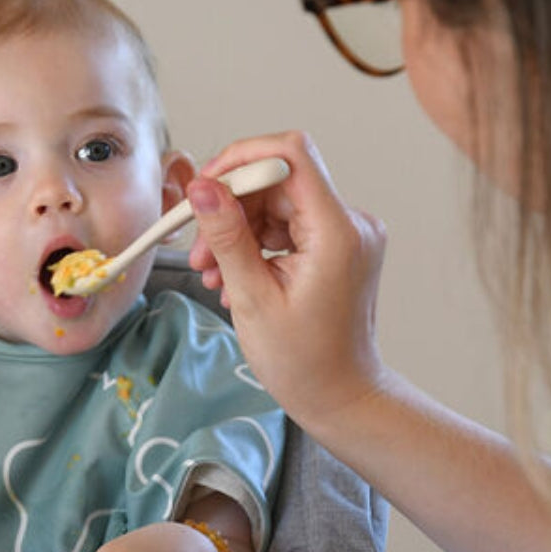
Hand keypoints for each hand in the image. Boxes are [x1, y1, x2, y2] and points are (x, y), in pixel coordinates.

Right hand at [186, 131, 388, 435]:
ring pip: (278, 203)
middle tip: (199, 252)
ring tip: (213, 275)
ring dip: (238, 230)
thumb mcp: (252, 298)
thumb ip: (227, 236)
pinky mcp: (337, 246)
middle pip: (278, 180)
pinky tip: (234, 277)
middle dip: (231, 207)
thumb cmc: (303, 362)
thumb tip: (202, 188)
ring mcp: (347, 234)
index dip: (240, 161)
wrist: (341, 396)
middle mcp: (350, 223)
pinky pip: (289, 225)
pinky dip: (257, 244)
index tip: (205, 190)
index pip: (289, 155)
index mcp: (337, 232)